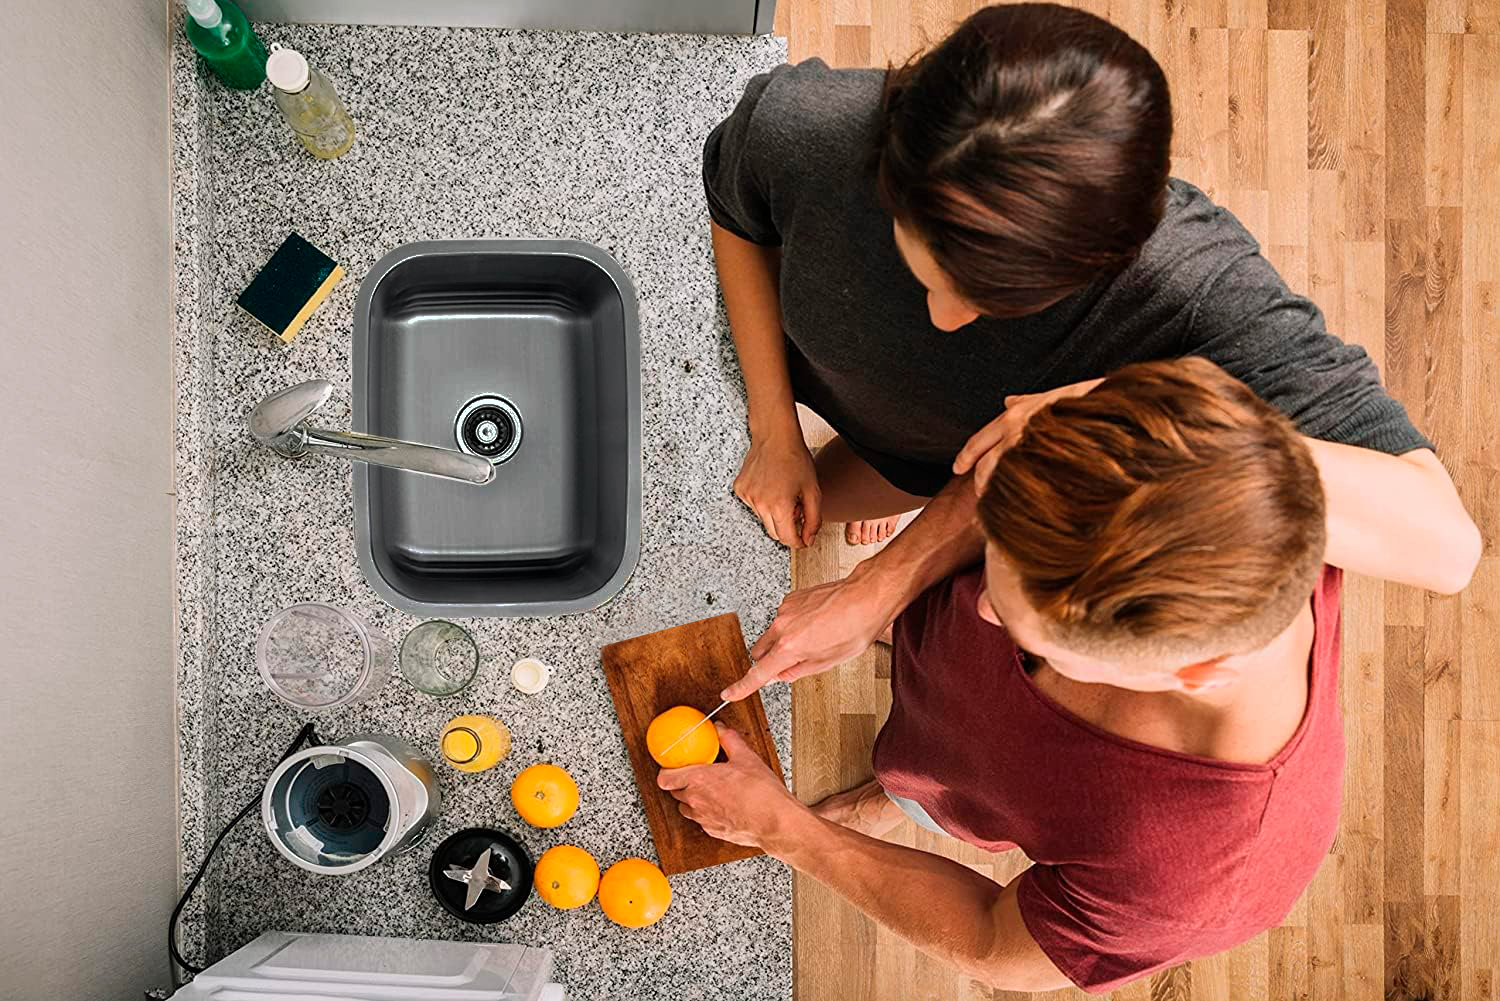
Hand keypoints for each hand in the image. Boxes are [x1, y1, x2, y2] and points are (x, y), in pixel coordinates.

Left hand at [657, 725, 804, 847]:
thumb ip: (729, 740)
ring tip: (710, 789)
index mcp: (699, 780)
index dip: (666, 771)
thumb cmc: (761, 794)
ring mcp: (703, 818)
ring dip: (692, 798)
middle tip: (698, 773)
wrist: (775, 822)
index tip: (673, 765)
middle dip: (683, 782)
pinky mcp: (713, 831)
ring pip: (686, 807)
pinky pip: (701, 819)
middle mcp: (696, 801)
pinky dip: (706, 811)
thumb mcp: (746, 758)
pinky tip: (722, 804)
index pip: (665, 778)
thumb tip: (721, 730)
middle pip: (675, 791)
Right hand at [722, 569, 899, 700]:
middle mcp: (782, 627)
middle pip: (760, 652)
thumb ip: (798, 671)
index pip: (758, 673)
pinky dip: (793, 625)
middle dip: (770, 661)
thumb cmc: (856, 627)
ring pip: (772, 635)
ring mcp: (785, 610)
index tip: (730, 693)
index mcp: (790, 647)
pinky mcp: (791, 598)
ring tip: (815, 638)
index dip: (742, 687)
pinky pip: (783, 618)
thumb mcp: (830, 661)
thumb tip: (780, 675)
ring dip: (784, 642)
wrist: (866, 595)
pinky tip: (816, 624)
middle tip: (793, 662)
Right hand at [733, 432, 822, 548]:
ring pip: (764, 520)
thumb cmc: (795, 459)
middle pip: (774, 533)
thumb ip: (813, 520)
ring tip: (784, 493)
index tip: (804, 540)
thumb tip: (808, 539)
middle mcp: (760, 504)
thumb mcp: (813, 490)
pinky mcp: (741, 489)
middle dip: (788, 529)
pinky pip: (754, 506)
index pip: (787, 539)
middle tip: (798, 512)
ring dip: (775, 514)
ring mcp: (748, 496)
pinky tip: (771, 486)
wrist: (775, 436)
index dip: (798, 542)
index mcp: (779, 505)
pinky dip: (764, 503)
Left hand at [952, 378, 1103, 489]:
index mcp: (1013, 416)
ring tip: (1001, 504)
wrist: (1113, 409)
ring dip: (998, 494)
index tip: (957, 468)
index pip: (978, 441)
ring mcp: (1031, 449)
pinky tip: (1024, 507)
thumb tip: (1007, 401)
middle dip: (981, 483)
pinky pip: (1026, 488)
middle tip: (982, 495)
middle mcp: (1016, 431)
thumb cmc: (1084, 402)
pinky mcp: (1049, 465)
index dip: (965, 457)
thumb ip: (1026, 402)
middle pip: (985, 467)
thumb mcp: (1049, 397)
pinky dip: (1020, 499)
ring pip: (1001, 480)